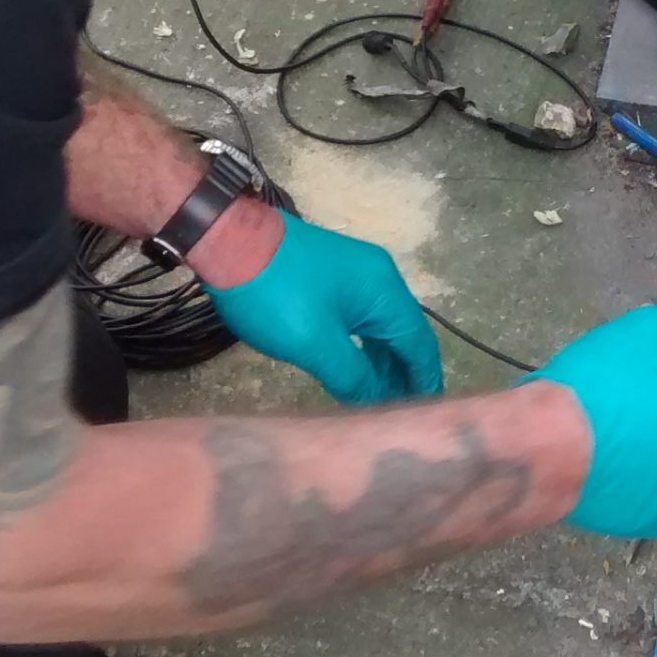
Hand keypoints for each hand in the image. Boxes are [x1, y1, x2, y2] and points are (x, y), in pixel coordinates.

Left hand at [202, 209, 442, 404]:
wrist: (228, 239)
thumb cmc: (274, 292)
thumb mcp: (314, 341)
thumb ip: (353, 376)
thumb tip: (377, 401)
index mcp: (384, 291)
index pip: (419, 344)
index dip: (426, 381)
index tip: (429, 417)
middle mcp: (379, 278)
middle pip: (404, 335)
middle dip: (406, 376)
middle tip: (403, 417)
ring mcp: (355, 276)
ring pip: (381, 328)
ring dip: (383, 364)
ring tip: (380, 403)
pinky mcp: (332, 278)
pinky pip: (361, 320)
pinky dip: (363, 348)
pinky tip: (355, 371)